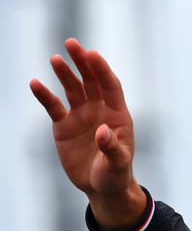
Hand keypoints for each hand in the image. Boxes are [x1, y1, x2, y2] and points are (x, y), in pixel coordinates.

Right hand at [30, 39, 146, 228]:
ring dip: (64, 73)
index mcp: (117, 115)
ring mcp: (81, 116)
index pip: (111, 86)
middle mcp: (99, 110)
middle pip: (91, 81)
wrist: (101, 186)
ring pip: (72, 89)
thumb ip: (112, 148)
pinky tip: (35, 83)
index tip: (92, 54)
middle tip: (72, 44)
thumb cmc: (115, 174)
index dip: (102, 70)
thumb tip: (103, 131)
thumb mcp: (117, 164)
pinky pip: (53, 106)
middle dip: (83, 62)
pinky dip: (44, 95)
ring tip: (56, 59)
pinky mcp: (64, 125)